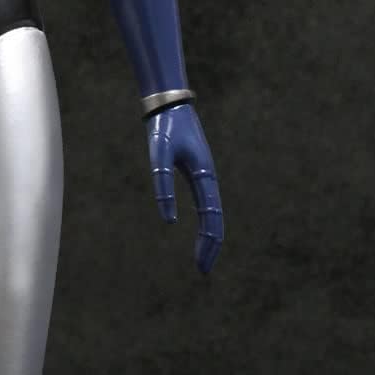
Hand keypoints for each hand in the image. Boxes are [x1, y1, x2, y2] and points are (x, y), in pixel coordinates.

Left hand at [146, 103, 222, 274]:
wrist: (170, 103)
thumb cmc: (164, 128)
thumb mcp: (159, 154)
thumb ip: (162, 185)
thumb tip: (169, 221)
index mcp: (205, 176)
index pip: (211, 219)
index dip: (208, 244)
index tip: (202, 266)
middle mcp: (209, 178)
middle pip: (215, 221)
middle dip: (210, 246)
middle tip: (203, 270)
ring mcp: (205, 176)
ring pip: (213, 213)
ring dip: (209, 236)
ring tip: (202, 257)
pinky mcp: (197, 173)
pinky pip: (206, 204)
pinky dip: (205, 222)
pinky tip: (200, 232)